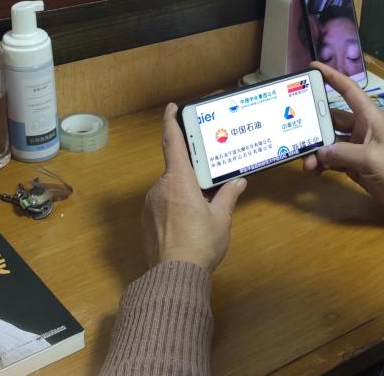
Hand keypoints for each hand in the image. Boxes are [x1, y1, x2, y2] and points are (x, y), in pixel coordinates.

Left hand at [142, 103, 247, 272]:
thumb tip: (238, 181)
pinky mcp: (145, 221)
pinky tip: (187, 227)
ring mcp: (149, 205)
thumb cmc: (200, 243)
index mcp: (179, 180)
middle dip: (190, 178)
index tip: (172, 107)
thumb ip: (228, 196)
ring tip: (200, 216)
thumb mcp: (221, 219)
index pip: (173, 142)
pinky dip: (173, 210)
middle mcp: (160, 187)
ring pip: (169, 191)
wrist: (173, 275)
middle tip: (208, 189)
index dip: (171, 122)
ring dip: (183, 196)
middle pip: (176, 173)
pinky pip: (161, 207)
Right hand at [303, 62, 383, 220]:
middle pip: (331, 119)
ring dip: (317, 150)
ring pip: (329, 142)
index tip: (313, 67)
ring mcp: (356, 145)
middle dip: (314, 126)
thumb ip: (342, 153)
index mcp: (369, 116)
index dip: (331, 76)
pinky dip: (322, 163)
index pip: (348, 90)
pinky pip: (333, 158)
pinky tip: (314, 171)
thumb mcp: (370, 158)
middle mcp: (361, 127)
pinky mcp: (354, 162)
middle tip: (296, 132)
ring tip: (306, 164)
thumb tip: (319, 152)